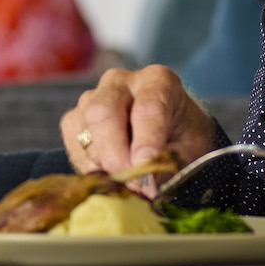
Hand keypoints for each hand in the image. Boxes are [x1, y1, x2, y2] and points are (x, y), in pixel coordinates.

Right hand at [60, 66, 218, 185]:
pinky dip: (90, 168)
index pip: (148, 108)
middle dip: (114, 154)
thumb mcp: (191, 148)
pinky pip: (74, 147)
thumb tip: (146, 184)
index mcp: (156, 81)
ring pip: (85, 132)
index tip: (145, 166)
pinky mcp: (73, 120)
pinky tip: (111, 173)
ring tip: (127, 182)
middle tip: (130, 183)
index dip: (146, 140)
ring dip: (103, 165)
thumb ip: (171, 162)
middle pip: (104, 112)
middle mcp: (118, 82)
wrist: (165, 131)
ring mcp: (90, 98)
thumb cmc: (180, 136)